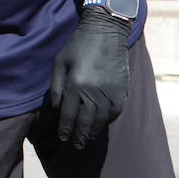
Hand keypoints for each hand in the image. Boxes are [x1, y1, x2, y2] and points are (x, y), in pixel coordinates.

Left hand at [50, 8, 131, 148]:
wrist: (106, 31)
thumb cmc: (78, 45)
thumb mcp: (60, 62)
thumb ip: (56, 86)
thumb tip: (57, 108)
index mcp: (76, 84)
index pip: (69, 114)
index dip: (66, 128)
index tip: (63, 138)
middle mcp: (93, 91)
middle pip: (85, 120)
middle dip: (80, 135)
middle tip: (76, 146)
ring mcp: (110, 91)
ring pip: (101, 119)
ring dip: (94, 131)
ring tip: (88, 139)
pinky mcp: (122, 89)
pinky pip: (115, 111)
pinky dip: (108, 120)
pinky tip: (102, 124)